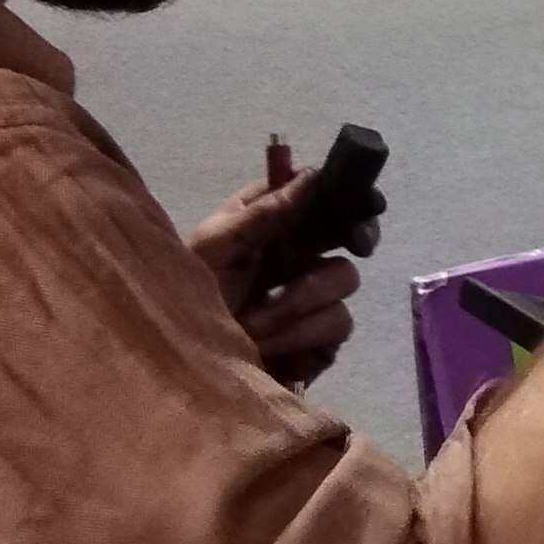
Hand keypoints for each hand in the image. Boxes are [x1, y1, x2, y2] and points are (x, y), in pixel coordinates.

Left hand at [189, 166, 372, 388]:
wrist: (183, 366)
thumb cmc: (186, 296)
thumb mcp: (213, 246)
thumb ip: (263, 213)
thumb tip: (311, 178)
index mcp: (269, 225)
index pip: (318, 196)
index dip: (345, 193)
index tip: (361, 200)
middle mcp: (297, 256)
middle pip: (350, 232)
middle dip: (358, 234)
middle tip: (357, 242)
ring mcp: (313, 299)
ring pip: (344, 279)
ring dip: (297, 302)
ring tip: (252, 325)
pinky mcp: (322, 340)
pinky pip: (337, 326)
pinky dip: (299, 335)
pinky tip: (266, 345)